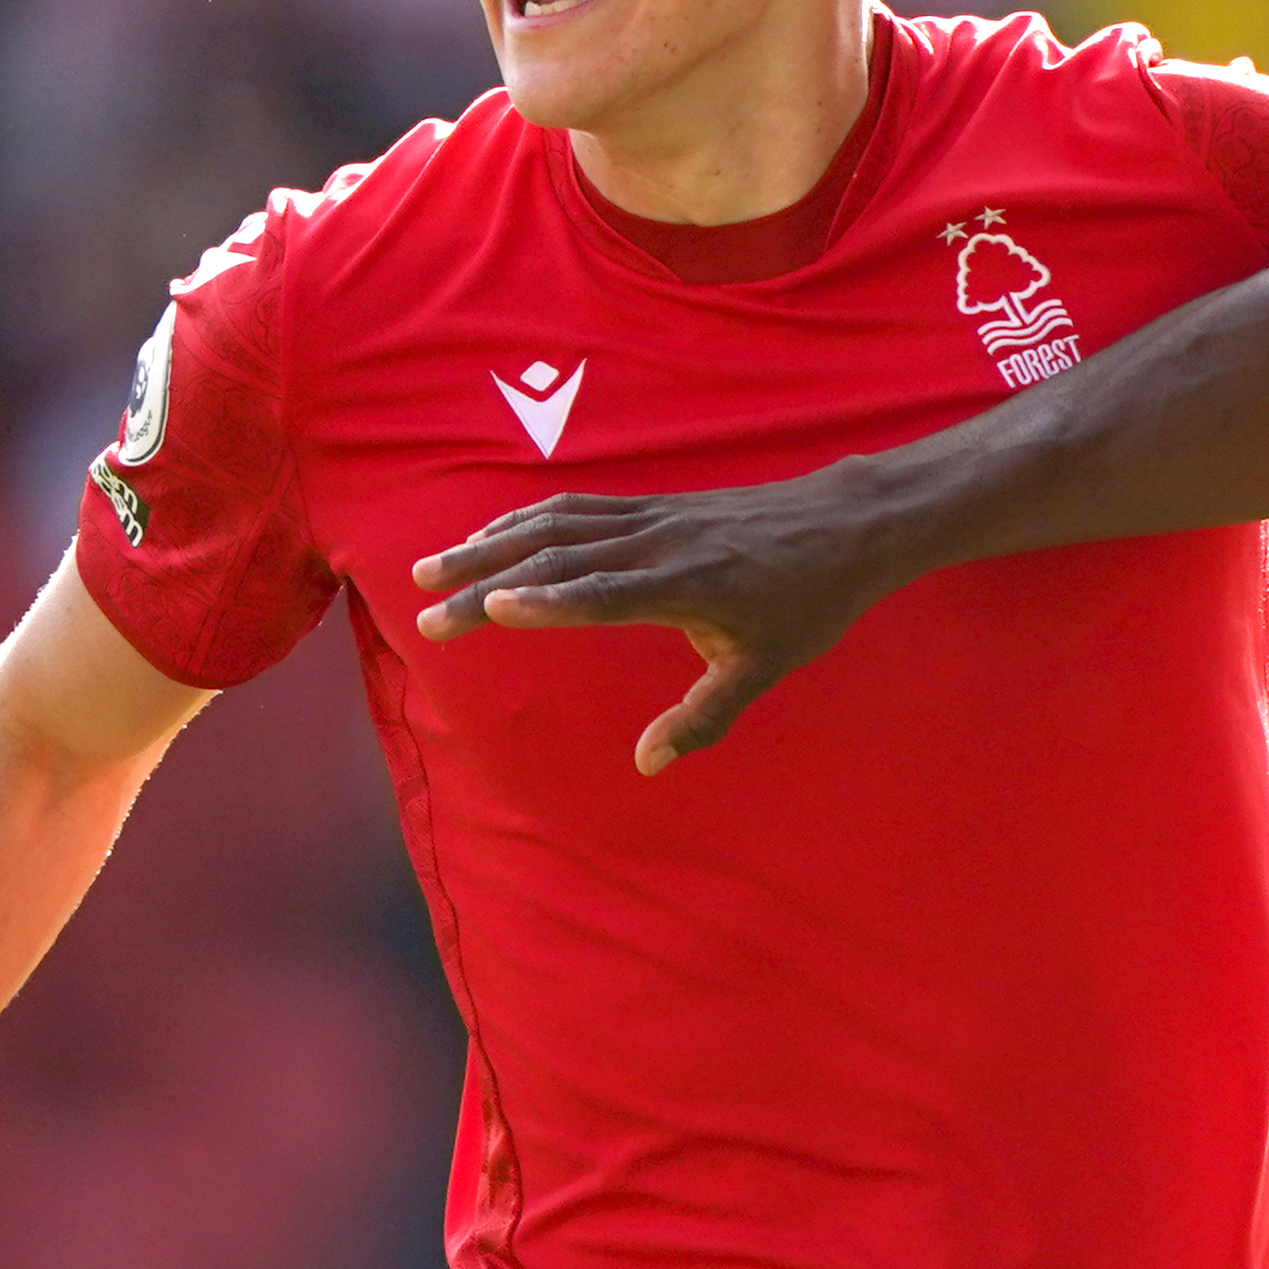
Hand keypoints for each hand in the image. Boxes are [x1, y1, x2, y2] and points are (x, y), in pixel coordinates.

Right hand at [411, 478, 896, 773]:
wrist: (845, 522)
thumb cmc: (808, 599)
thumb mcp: (766, 666)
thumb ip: (705, 715)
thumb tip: (649, 763)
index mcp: (685, 584)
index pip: (604, 593)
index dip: (548, 603)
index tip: (491, 611)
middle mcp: (657, 543)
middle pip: (557, 559)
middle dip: (484, 583)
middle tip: (423, 613)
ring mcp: (651, 517)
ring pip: (554, 526)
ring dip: (488, 546)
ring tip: (431, 569)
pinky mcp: (652, 504)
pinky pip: (576, 508)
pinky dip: (524, 521)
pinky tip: (491, 539)